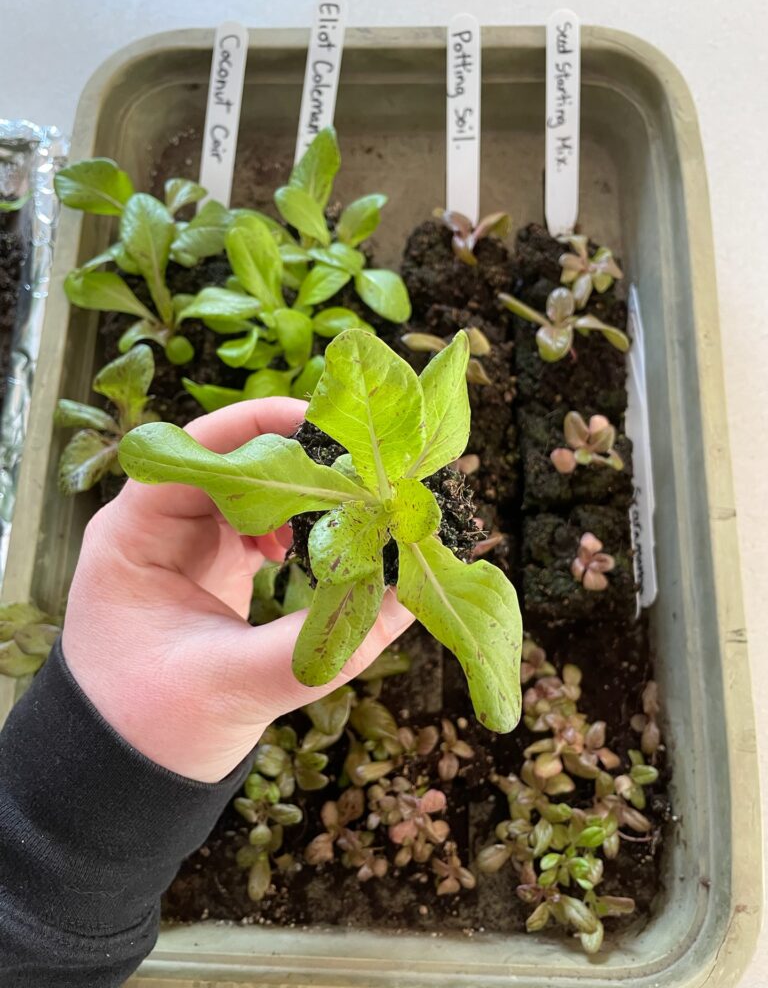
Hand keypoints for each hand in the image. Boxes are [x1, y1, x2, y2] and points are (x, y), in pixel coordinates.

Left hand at [62, 398, 413, 782]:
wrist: (127, 770)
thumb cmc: (154, 729)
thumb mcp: (240, 684)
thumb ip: (325, 642)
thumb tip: (408, 596)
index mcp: (135, 535)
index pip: (196, 448)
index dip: (261, 425)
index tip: (327, 426)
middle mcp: (158, 524)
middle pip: (234, 459)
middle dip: (301, 461)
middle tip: (364, 472)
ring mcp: (187, 541)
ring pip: (254, 487)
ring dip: (306, 495)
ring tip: (355, 511)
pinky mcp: (215, 562)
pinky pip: (264, 522)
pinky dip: (301, 527)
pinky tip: (327, 549)